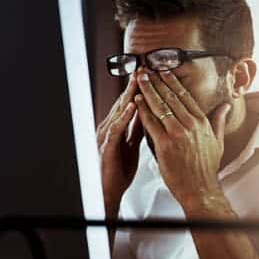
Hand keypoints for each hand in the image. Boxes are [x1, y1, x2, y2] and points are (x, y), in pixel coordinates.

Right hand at [96, 75, 143, 216]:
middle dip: (134, 85)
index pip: (129, 103)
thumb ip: (138, 129)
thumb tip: (148, 114)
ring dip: (129, 95)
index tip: (151, 74)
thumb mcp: (132, 145)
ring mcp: (106, 135)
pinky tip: (133, 106)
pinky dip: (125, 116)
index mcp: (117, 127)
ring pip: (119, 110)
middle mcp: (110, 127)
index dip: (140, 88)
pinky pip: (117, 128)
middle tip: (144, 67)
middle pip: (123, 102)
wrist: (107, 191)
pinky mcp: (106, 146)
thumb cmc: (118, 170)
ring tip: (139, 80)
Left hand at [134, 69, 231, 211]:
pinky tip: (137, 101)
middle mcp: (191, 125)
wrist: (200, 189)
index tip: (164, 71)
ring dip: (148, 90)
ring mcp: (178, 134)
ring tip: (140, 79)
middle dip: (157, 81)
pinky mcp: (166, 144)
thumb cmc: (207, 169)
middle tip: (147, 69)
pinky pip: (151, 123)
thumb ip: (219, 121)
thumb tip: (225, 106)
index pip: (185, 96)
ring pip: (160, 106)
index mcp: (202, 122)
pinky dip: (143, 110)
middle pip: (171, 97)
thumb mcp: (218, 142)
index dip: (173, 82)